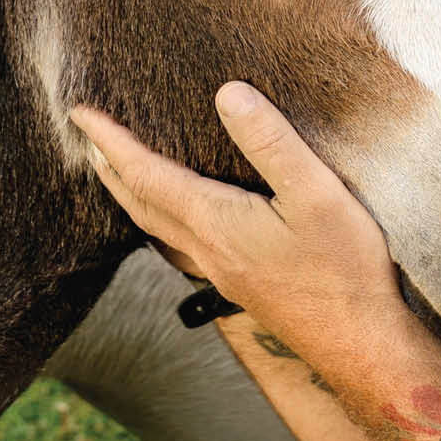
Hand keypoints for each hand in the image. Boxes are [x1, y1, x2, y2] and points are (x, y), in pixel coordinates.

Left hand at [72, 83, 414, 381]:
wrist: (360, 347)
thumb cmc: (343, 270)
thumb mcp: (317, 194)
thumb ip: (271, 143)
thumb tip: (227, 93)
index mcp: (215, 223)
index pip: (146, 175)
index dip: (111, 141)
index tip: (80, 112)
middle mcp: (206, 251)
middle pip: (140, 206)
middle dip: (109, 167)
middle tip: (86, 136)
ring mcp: (221, 273)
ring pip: (156, 230)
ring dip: (130, 197)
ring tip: (119, 173)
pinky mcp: (241, 286)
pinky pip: (179, 247)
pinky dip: (161, 223)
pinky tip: (178, 223)